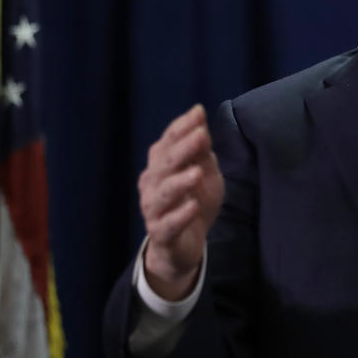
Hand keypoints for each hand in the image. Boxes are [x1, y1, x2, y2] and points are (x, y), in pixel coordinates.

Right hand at [139, 104, 224, 299]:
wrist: (186, 244)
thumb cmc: (194, 201)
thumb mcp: (204, 172)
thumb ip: (201, 151)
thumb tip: (200, 122)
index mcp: (161, 165)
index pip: (168, 141)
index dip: (181, 127)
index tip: (199, 113)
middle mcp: (152, 183)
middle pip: (164, 164)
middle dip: (182, 148)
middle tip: (201, 136)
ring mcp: (153, 209)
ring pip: (162, 194)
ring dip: (179, 182)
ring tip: (196, 173)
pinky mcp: (160, 234)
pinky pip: (167, 224)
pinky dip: (180, 216)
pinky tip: (193, 207)